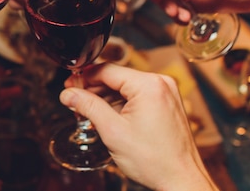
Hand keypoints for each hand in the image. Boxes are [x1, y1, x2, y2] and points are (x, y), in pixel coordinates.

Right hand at [60, 64, 217, 190]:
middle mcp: (160, 83)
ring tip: (87, 111)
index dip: (84, 77)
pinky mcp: (167, 104)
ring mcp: (166, 93)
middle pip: (116, 77)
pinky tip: (106, 115)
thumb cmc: (155, 161)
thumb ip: (88, 106)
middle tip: (74, 99)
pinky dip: (120, 103)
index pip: (107, 70)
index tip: (69, 86)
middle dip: (93, 88)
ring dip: (105, 97)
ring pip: (125, 87)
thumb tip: (68, 94)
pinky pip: (137, 96)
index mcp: (149, 85)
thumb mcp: (113, 131)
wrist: (181, 181)